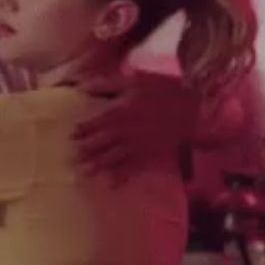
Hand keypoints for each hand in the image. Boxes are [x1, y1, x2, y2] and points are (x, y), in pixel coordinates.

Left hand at [70, 70, 198, 183]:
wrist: (193, 105)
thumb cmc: (162, 88)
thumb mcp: (131, 80)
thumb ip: (106, 84)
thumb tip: (82, 86)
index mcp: (118, 111)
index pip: (94, 123)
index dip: (82, 130)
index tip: (71, 136)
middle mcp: (124, 131)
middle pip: (100, 143)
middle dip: (86, 151)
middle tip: (73, 158)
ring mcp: (138, 144)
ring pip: (112, 157)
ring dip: (97, 165)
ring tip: (84, 172)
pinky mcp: (151, 154)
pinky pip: (133, 168)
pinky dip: (122, 176)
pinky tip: (112, 184)